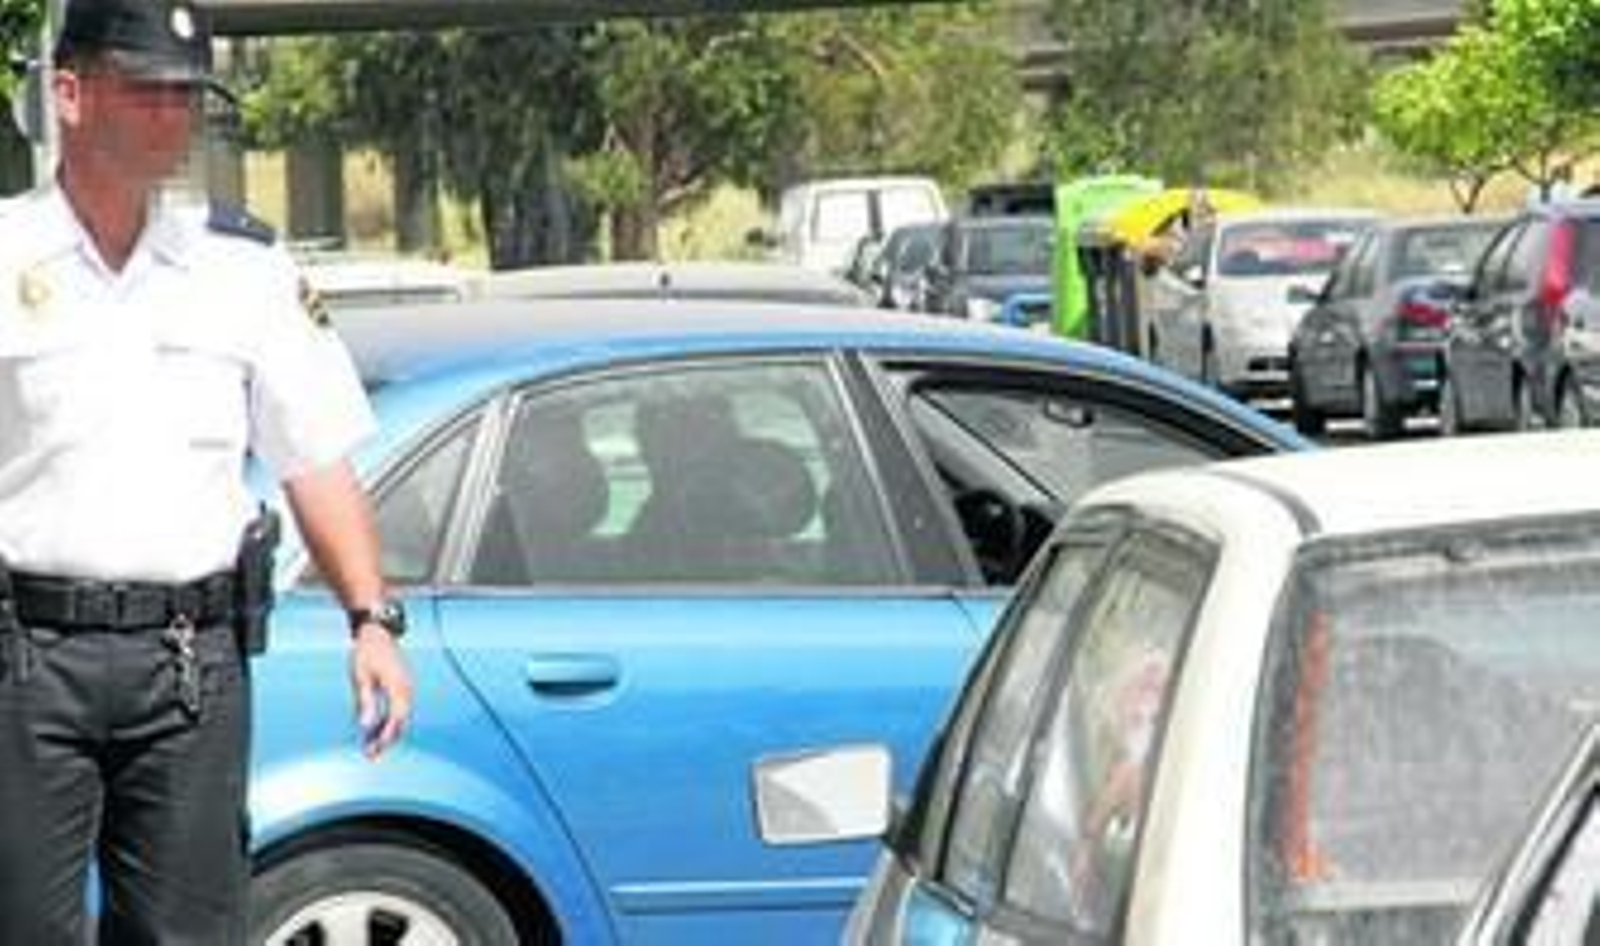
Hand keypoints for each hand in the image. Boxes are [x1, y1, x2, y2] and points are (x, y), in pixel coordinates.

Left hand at [350, 624, 412, 758]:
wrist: (377, 633)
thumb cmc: (366, 653)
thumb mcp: (361, 677)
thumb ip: (365, 702)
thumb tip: (365, 726)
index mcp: (398, 686)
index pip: (397, 718)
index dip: (387, 736)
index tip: (376, 749)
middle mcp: (407, 689)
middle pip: (401, 721)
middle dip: (387, 739)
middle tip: (371, 755)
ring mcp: (406, 688)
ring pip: (401, 717)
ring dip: (387, 732)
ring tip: (371, 747)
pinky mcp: (402, 687)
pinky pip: (398, 709)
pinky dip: (388, 721)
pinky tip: (374, 729)